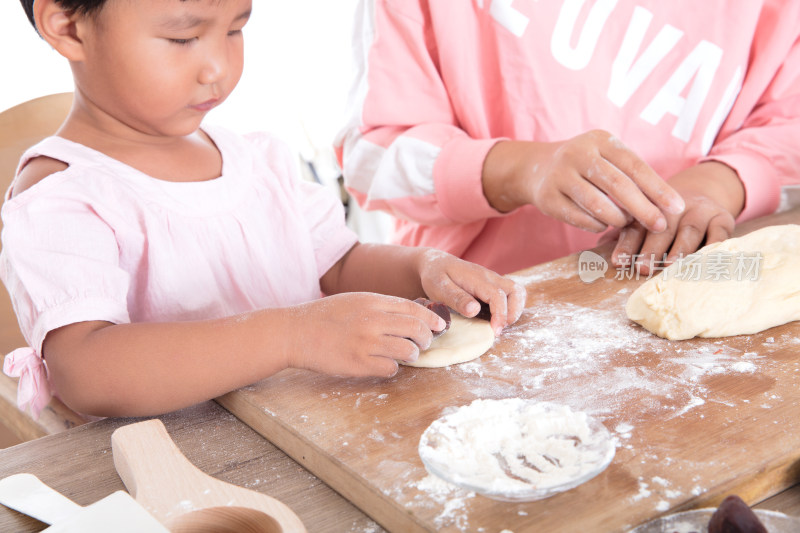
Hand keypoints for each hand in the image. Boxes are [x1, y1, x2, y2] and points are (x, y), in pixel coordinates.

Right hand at [286, 292, 446, 377]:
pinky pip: (390, 369)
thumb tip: (412, 314)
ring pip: (408, 351)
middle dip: (426, 339)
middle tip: (423, 343)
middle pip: (416, 330)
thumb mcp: (356, 300)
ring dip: (411, 355)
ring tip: (405, 354)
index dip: (431, 319)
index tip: (439, 325)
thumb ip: (383, 306)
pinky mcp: (359, 364)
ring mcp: (366, 343)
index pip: (414, 309)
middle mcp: (372, 321)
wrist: (297, 332)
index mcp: (373, 302)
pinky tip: (384, 364)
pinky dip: (392, 368)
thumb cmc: (326, 316)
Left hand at [415, 249, 525, 334]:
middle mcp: (489, 277)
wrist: (435, 263)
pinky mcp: (493, 285)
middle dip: (514, 312)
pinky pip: (511, 294)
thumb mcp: (439, 287)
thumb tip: (474, 311)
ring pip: (517, 291)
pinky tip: (497, 318)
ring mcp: (493, 280)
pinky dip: (511, 307)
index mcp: (476, 278)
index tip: (495, 331)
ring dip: (515, 310)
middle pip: (516, 290)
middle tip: (499, 328)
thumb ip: (456, 298)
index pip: (497, 295)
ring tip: (501, 324)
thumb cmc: (435, 276)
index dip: (500, 315)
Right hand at [482, 131, 684, 232]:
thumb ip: (633, 176)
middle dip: (643, 208)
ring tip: (628, 223)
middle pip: (617, 185)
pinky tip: (604, 224)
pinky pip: (579, 218)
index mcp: (600, 140)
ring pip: (597, 204)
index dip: (658, 189)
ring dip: (618, 219)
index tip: (677, 208)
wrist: (536, 168)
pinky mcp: (547, 198)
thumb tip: (668, 206)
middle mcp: (578, 154)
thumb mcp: (607, 157)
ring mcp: (560, 175)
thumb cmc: (587, 166)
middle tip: (660, 226)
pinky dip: (596, 225)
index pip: (635, 166)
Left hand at [609, 161, 744, 273]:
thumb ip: (627, 240)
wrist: (705, 195)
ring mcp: (700, 212)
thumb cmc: (665, 223)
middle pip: (662, 228)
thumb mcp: (645, 225)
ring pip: (689, 230)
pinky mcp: (723, 218)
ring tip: (671, 266)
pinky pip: (719, 233)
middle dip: (652, 249)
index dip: (627, 245)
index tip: (619, 262)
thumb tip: (602, 257)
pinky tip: (706, 261)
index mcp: (649, 210)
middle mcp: (673, 209)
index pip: (636, 227)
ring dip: (680, 250)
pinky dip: (713, 247)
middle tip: (643, 268)